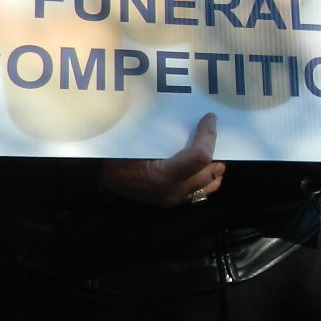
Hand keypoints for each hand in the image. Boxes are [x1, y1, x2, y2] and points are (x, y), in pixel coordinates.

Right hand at [99, 113, 223, 205]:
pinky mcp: (172, 203)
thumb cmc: (117, 158)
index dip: (208, 135)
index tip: (210, 119)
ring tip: (214, 151)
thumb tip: (188, 117)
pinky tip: (203, 166)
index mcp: (164, 175)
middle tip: (214, 133)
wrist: (103, 181)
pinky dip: (206, 179)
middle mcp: (173, 191)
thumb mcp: (136, 142)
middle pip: (210, 173)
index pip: (200, 156)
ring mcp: (174, 200)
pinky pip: (199, 193)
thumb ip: (164, 135)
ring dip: (214, 168)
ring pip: (209, 187)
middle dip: (217, 152)